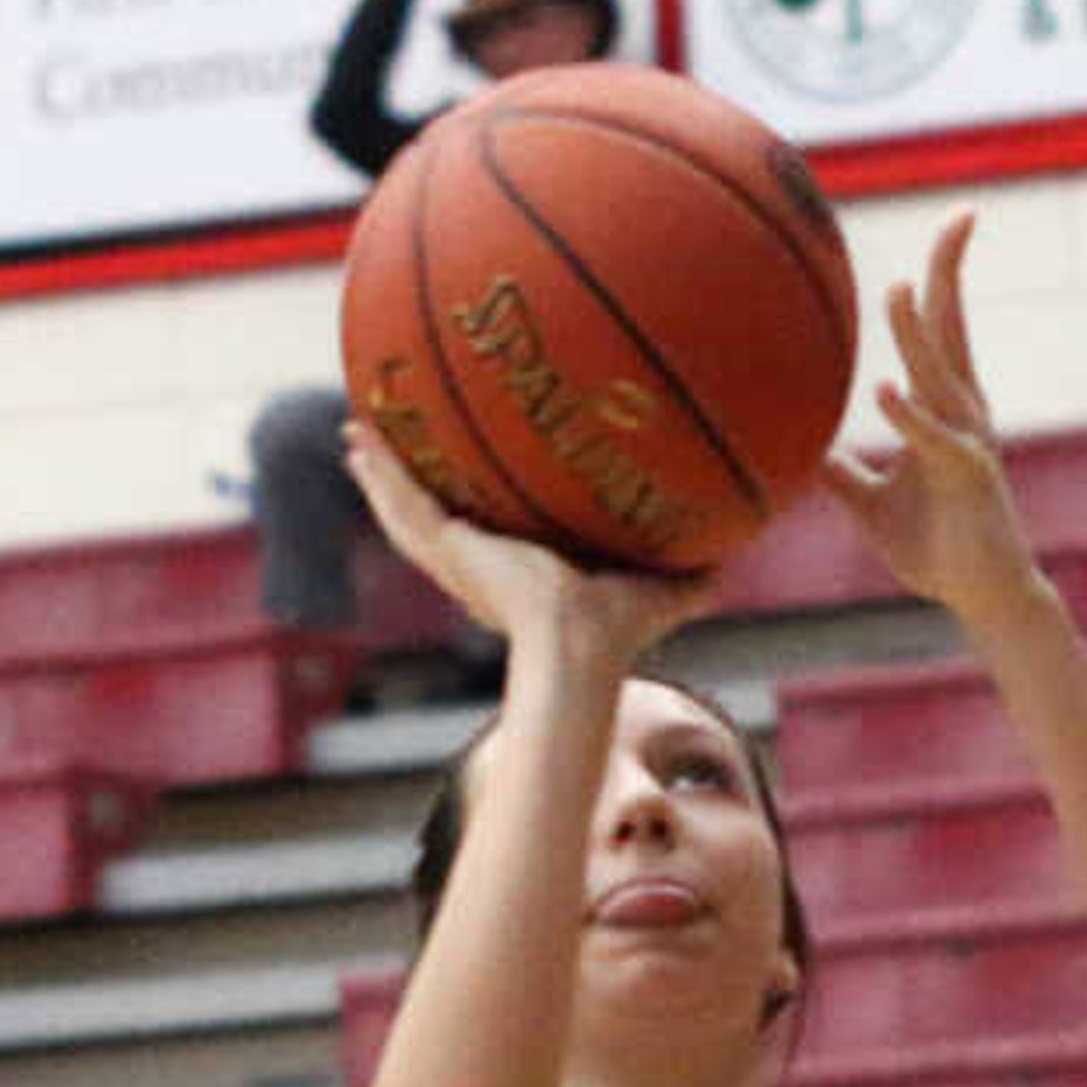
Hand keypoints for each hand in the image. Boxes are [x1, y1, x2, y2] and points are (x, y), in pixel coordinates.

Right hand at [340, 421, 708, 667]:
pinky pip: (405, 505)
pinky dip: (383, 474)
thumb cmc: (616, 636)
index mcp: (515, 578)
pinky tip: (362, 439)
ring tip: (356, 436)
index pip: (485, 539)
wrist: (579, 649)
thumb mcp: (657, 595)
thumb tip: (729, 569)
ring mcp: (457, 563)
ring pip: (405, 511)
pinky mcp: (447, 553)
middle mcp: (478, 570)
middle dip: (410, 485)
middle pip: (433, 519)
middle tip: (388, 448)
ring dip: (381, 475)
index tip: (461, 484)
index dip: (470, 514)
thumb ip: (689, 581)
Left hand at [821, 215, 1041, 623]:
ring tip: (897, 292)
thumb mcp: (872, 505)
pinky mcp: (970, 481)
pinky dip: (911, 418)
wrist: (980, 597)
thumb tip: (800, 456)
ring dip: (918, 336)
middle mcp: (963, 414)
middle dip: (952, 275)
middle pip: (955, 330)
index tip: (958, 224)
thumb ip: (841, 475)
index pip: (946, 327)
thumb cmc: (934, 547)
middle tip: (960, 219)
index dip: (946, 275)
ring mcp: (969, 445)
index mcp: (944, 408)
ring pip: (943, 377)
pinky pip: (939, 442)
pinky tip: (885, 392)